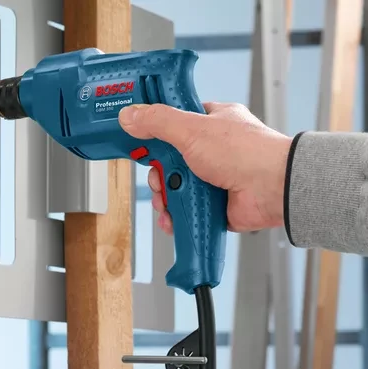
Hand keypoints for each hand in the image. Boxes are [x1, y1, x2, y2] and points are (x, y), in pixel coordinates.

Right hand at [118, 102, 291, 233]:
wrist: (273, 189)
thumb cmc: (246, 152)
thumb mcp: (192, 129)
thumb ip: (158, 121)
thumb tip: (131, 115)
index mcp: (210, 122)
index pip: (172, 122)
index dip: (154, 132)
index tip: (138, 140)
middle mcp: (211, 150)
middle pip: (168, 160)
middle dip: (159, 173)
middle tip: (160, 176)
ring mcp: (213, 177)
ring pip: (174, 186)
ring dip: (165, 196)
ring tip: (168, 199)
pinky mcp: (213, 202)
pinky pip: (185, 208)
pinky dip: (176, 215)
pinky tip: (173, 216)